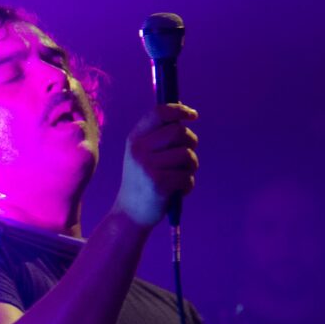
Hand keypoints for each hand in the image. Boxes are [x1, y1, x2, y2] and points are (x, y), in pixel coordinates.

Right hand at [114, 103, 199, 225]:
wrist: (130, 213)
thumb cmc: (144, 180)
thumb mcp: (143, 154)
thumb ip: (159, 136)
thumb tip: (184, 114)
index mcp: (134, 139)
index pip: (159, 112)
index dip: (180, 110)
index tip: (193, 116)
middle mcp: (138, 150)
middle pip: (179, 132)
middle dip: (191, 143)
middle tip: (187, 156)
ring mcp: (147, 167)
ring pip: (187, 155)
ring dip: (191, 167)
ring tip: (181, 176)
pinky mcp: (158, 184)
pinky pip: (187, 177)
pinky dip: (188, 185)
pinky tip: (177, 191)